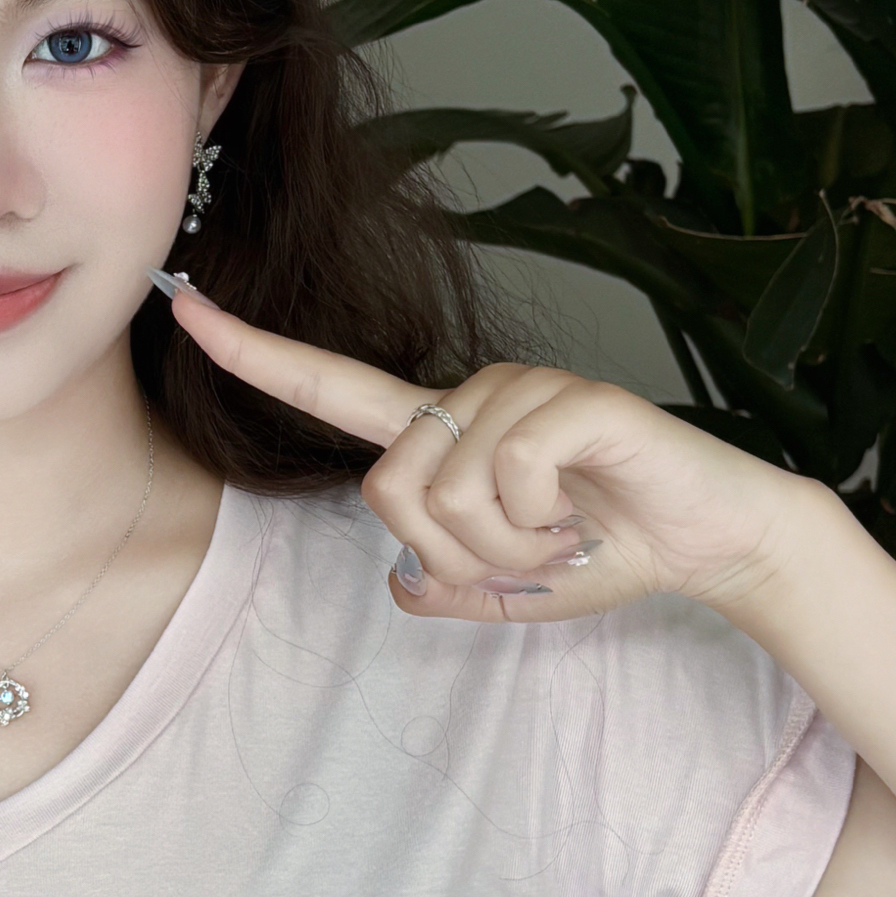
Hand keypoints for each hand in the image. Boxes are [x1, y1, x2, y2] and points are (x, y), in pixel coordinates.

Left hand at [159, 279, 812, 620]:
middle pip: (388, 487)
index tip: (186, 306)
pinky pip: (508, 472)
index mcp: (441, 431)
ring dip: (509, 543)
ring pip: (449, 493)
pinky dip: (543, 518)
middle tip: (527, 548)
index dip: (254, 353)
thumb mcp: (509, 590)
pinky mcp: (575, 397)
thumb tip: (400, 587)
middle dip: (453, 552)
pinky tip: (586, 509)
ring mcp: (522, 389)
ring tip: (565, 526)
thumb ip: (447, 590)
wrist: (709, 540)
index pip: (329, 387)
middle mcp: (470, 396)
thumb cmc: (608, 549)